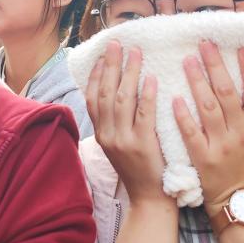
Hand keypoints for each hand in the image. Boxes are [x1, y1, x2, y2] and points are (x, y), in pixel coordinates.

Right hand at [86, 41, 170, 208]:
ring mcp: (123, 140)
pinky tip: (151, 77)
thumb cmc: (138, 169)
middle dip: (111, 65)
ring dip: (129, 73)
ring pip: (122, 100)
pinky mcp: (142, 145)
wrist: (149, 199)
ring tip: (136, 52)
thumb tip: (118, 93)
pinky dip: (146, 94)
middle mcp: (107, 135)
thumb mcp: (119, 146)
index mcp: (101, 134)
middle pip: (105, 93)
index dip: (97, 74)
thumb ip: (115, 123)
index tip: (104, 55)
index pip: (92, 98)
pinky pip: (143, 114)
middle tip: (117, 43)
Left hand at [174, 42, 243, 218]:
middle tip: (204, 44)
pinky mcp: (202, 157)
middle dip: (216, 65)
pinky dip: (183, 115)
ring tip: (187, 60)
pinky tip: (173, 97)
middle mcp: (241, 132)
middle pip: (228, 93)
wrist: (236, 197)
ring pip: (208, 108)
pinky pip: (191, 132)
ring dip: (197, 81)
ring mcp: (221, 145)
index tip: (241, 47)